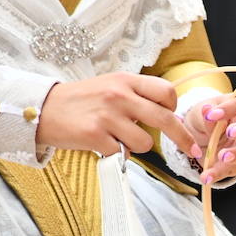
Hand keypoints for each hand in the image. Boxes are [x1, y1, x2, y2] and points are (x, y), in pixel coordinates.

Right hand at [36, 73, 194, 156]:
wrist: (43, 108)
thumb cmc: (81, 100)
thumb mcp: (110, 86)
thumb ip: (136, 96)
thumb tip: (166, 114)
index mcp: (126, 80)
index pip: (166, 92)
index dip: (173, 108)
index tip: (173, 118)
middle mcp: (119, 95)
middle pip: (165, 119)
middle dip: (182, 138)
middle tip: (192, 151)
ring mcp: (108, 116)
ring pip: (144, 143)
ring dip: (136, 147)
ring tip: (118, 138)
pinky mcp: (95, 136)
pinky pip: (121, 153)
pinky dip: (116, 154)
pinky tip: (102, 144)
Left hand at [184, 89, 235, 183]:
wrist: (202, 137)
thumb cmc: (209, 118)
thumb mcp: (204, 113)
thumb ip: (207, 115)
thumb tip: (207, 110)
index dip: (234, 107)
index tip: (212, 114)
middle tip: (230, 133)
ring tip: (221, 157)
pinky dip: (221, 173)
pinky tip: (208, 175)